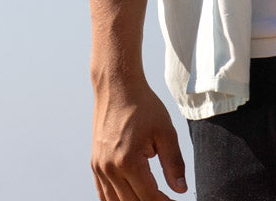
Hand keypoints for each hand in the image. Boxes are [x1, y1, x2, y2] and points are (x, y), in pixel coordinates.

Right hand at [91, 77, 186, 198]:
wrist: (116, 86)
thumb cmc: (142, 105)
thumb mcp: (165, 131)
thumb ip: (173, 162)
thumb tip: (180, 189)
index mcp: (128, 161)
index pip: (149, 197)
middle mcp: (110, 168)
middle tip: (165, 200)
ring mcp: (99, 167)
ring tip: (150, 198)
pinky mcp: (95, 163)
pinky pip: (103, 193)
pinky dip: (116, 200)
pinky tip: (130, 198)